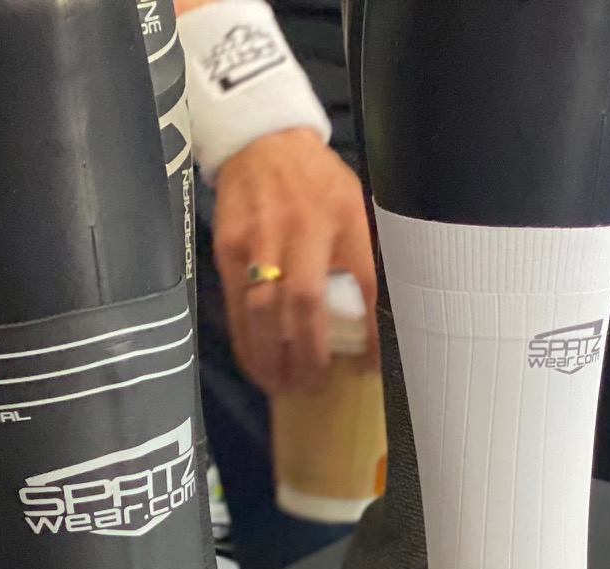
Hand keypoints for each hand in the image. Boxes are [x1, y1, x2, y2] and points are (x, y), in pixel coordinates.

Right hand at [212, 127, 376, 395]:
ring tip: (285, 387)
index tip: (370, 366)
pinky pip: (236, 305)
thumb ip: (365, 255)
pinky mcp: (227, 247)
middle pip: (305, 302)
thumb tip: (381, 319)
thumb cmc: (317, 180)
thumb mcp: (355, 206)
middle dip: (309, 354)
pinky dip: (246, 341)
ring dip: (273, 357)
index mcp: (343, 216)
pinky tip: (257, 364)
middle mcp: (300, 227)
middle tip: (315, 386)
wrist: (261, 140)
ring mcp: (258, 238)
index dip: (368, 330)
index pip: (363, 281)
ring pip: (263, 310)